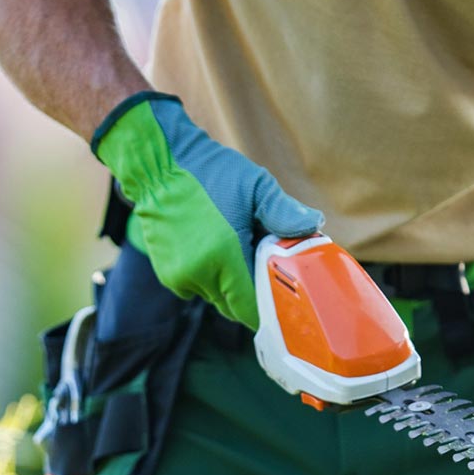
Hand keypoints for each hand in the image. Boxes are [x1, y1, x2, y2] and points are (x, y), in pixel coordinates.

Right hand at [93, 92, 321, 327]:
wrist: (159, 165)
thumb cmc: (211, 172)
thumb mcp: (255, 185)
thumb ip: (284, 211)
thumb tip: (315, 225)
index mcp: (225, 255)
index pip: (249, 308)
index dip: (267, 309)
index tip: (279, 300)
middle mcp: (200, 273)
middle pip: (234, 306)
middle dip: (250, 293)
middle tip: (259, 265)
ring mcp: (180, 276)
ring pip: (215, 298)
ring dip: (227, 285)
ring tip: (232, 249)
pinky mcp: (167, 274)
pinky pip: (195, 289)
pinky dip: (206, 279)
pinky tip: (209, 249)